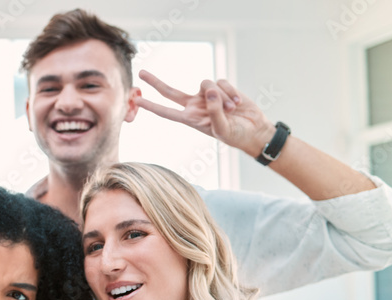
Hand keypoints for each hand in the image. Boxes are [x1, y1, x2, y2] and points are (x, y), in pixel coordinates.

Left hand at [134, 70, 276, 157]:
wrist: (254, 129)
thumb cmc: (236, 134)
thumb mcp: (222, 129)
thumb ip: (214, 111)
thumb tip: (208, 91)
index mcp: (191, 119)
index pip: (167, 112)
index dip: (152, 106)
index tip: (138, 101)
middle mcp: (195, 105)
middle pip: (171, 92)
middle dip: (156, 82)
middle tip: (141, 73)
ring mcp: (207, 96)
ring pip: (206, 84)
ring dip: (221, 96)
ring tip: (232, 109)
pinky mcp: (220, 88)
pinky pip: (221, 82)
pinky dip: (230, 91)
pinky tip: (237, 103)